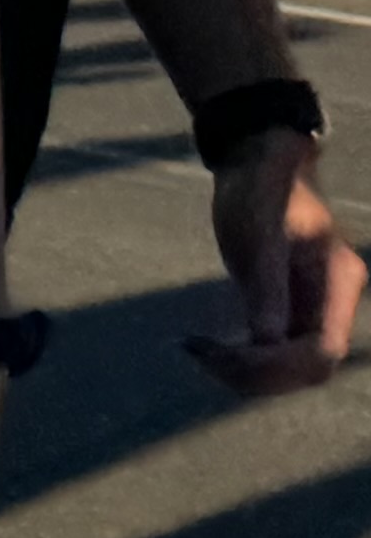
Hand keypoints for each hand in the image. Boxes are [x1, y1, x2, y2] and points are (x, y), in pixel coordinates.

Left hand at [191, 135, 361, 396]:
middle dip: (258, 373)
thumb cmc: (261, 193)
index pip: (321, 352)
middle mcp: (332, 300)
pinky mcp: (287, 305)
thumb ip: (267, 290)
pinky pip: (273, 351)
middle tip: (204, 356)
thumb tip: (266, 343)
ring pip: (290, 366)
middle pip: (309, 367)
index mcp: (337, 283)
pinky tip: (204, 347)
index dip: (277, 366)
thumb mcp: (259, 240)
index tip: (226, 354)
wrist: (259, 164)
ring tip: (199, 352)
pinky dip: (241, 358)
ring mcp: (312, 304)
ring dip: (246, 371)